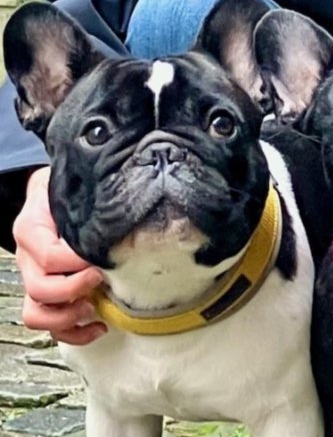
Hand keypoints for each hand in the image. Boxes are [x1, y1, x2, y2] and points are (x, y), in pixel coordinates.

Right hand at [14, 166, 105, 344]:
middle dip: (74, 289)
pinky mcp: (48, 295)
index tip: (101, 258)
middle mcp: (28, 260)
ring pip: (37, 313)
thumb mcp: (65, 185)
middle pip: (40, 289)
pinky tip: (98, 326)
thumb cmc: (59, 192)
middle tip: (99, 278)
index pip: (49, 256)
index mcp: (31, 231)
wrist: (46, 197)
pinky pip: (51, 325)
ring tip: (94, 306)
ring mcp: (35, 280)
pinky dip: (74, 333)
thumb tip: (119, 205)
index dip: (77, 262)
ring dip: (68, 317)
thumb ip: (84, 196)